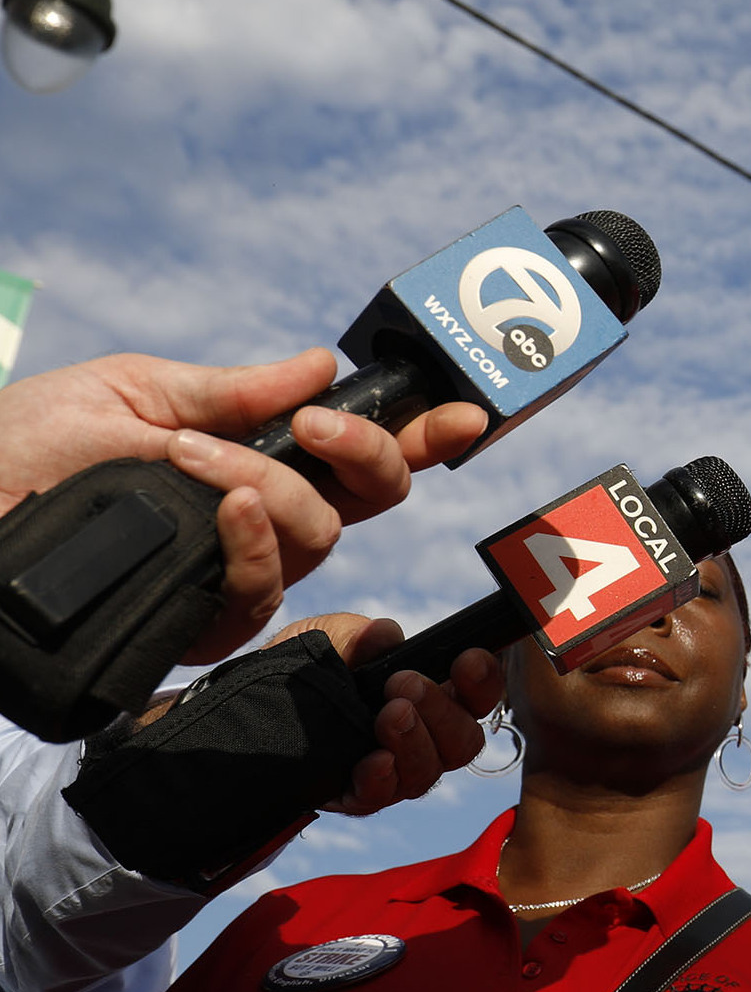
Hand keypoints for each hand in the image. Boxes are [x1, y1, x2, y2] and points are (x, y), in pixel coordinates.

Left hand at [0, 348, 490, 660]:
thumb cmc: (20, 449)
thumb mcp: (130, 391)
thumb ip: (232, 390)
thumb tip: (320, 366)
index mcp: (251, 458)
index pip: (357, 455)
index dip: (421, 438)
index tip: (465, 416)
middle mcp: (256, 520)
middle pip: (367, 501)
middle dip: (366, 456)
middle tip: (315, 426)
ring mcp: (232, 574)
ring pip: (319, 540)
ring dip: (267, 487)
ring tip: (186, 456)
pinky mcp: (197, 625)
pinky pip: (264, 596)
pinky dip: (253, 544)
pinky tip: (220, 507)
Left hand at [281, 613, 505, 814]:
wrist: (248, 714)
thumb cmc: (299, 674)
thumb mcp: (322, 639)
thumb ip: (356, 634)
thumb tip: (385, 636)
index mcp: (428, 696)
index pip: (476, 696)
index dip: (483, 682)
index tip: (467, 660)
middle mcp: (420, 738)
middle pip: (464, 741)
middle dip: (441, 711)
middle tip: (404, 685)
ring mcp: (392, 772)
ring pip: (429, 772)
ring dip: (414, 743)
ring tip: (388, 716)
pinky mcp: (357, 797)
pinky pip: (382, 798)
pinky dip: (382, 780)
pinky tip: (372, 762)